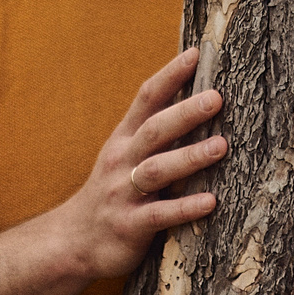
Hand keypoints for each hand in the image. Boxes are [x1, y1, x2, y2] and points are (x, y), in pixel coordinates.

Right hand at [59, 46, 228, 280]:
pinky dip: (185, 208)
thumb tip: (197, 100)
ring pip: (157, 170)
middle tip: (216, 98)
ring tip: (221, 146)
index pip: (146, 99)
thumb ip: (154, 132)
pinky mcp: (129, 226)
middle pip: (154, 131)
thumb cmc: (112, 192)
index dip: (170, 76)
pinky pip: (159, 215)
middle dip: (185, 113)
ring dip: (189, 157)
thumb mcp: (124, 155)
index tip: (196, 53)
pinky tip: (210, 201)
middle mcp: (122, 161)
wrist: (72, 241)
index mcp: (124, 139)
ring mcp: (123, 194)